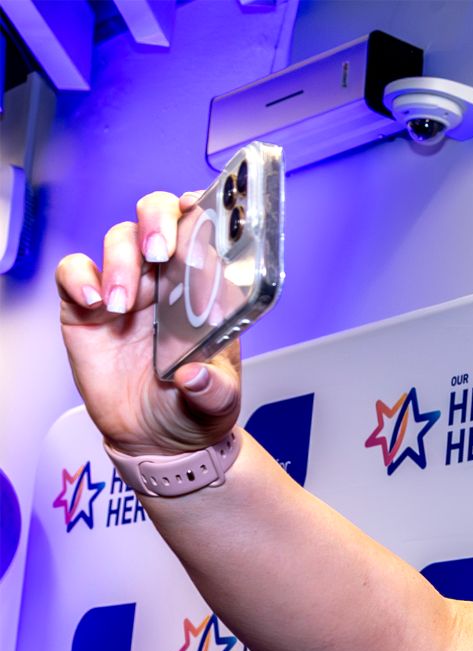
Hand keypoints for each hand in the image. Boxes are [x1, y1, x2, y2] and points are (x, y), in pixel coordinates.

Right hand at [55, 190, 242, 456]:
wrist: (155, 439)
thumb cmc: (193, 409)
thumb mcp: (218, 403)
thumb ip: (214, 389)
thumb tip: (195, 376)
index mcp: (205, 290)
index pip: (205, 232)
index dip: (201, 211)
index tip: (197, 208)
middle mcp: (166, 280)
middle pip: (157, 219)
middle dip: (157, 221)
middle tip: (158, 251)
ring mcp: (127, 289)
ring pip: (119, 241)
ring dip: (121, 263)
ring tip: (124, 304)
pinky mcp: (87, 307)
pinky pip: (75, 272)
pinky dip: (80, 278)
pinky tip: (95, 304)